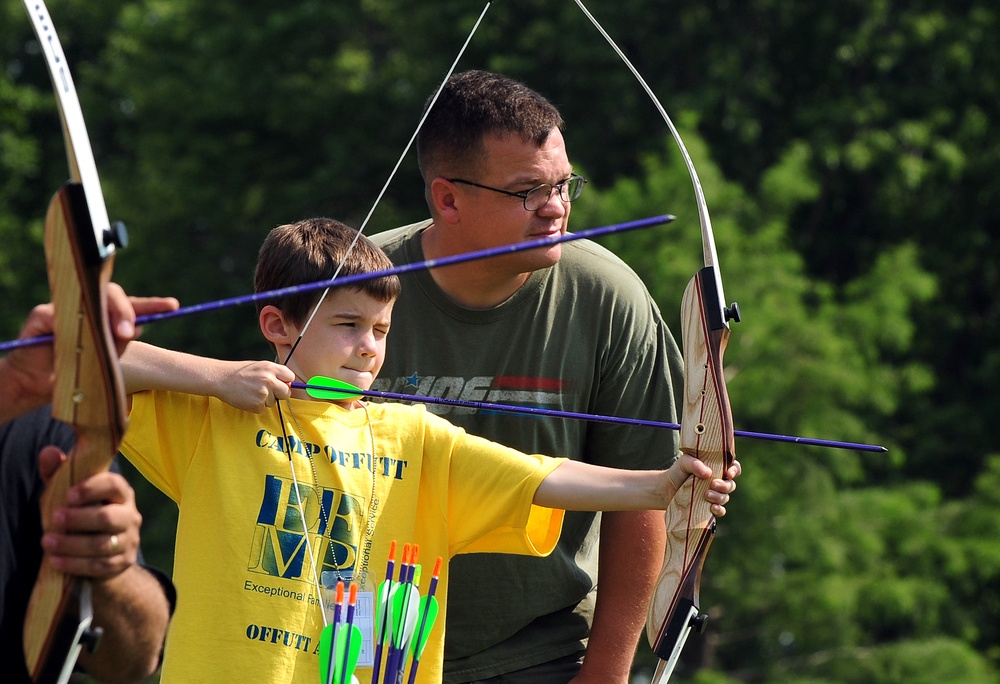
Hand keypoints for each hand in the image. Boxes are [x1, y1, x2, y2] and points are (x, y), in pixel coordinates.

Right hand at [2, 284, 178, 420]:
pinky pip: (57, 314)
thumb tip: (134, 328)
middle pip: (113, 294)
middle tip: (129, 332)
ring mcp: (66, 308)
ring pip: (89, 299)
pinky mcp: (42, 315)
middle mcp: (89, 308)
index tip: (173, 306)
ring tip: (118, 332)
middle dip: (125, 310)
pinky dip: (67, 323)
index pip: (133, 306)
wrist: (36, 384)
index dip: (152, 304)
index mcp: (108, 319)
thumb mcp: (102, 362)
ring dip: (104, 313)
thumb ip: (118, 345)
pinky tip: (74, 334)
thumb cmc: (74, 374)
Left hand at [38, 446, 140, 577]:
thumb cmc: (82, 515)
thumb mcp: (70, 494)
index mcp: (121, 494)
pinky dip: (75, 564)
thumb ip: (59, 473)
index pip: (115, 485)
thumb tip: (49, 452)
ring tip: (46, 542)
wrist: (103, 554)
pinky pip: (100, 565)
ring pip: (102, 544)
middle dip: (79, 519)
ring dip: (71, 544)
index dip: (92, 489)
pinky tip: (55, 561)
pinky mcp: (122, 562)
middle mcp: (131, 515)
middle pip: (108, 517)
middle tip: (54, 518)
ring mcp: (129, 540)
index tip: (69, 495)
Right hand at [215, 360, 294, 412]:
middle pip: (286, 393)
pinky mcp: (257, 405)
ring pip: (273, 402)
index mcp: (271, 368)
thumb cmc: (240, 372)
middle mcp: (269, 380)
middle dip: (279, 394)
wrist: (220, 378)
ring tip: (251, 392)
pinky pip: (263, 409)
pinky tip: (247, 398)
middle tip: (267, 391)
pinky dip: (256, 406)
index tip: (280, 384)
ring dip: (265, 400)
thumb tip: (288, 384)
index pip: (290, 377)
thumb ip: (274, 374)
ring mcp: (263, 393)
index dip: (286, 382)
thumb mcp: (259, 367)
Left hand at [669, 455, 740, 516]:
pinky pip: (720, 510)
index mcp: (716, 467)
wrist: (665, 489)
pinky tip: (712, 508)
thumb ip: (694, 463)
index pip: (733, 467)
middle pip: (731, 484)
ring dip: (719, 497)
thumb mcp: (683, 463)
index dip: (735, 470)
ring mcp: (714, 495)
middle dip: (725, 485)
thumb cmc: (677, 472)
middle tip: (713, 484)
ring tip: (706, 495)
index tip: (728, 473)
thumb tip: (708, 473)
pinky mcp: (708, 507)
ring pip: (725, 497)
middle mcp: (718, 481)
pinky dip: (719, 510)